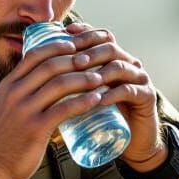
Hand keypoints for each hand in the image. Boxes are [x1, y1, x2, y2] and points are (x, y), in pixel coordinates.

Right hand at [0, 36, 108, 178]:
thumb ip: (22, 96)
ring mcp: (24, 110)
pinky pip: (64, 109)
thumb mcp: (6, 108)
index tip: (77, 46)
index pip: (35, 54)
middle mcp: (15, 93)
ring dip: (84, 78)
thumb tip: (45, 87)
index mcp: (8, 84)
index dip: (58, 46)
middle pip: (51, 65)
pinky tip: (96, 100)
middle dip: (76, 59)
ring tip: (101, 78)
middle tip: (95, 60)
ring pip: (60, 84)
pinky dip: (83, 101)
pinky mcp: (35, 129)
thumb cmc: (1, 141)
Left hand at [62, 22, 165, 169]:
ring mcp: (139, 79)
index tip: (62, 37)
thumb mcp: (81, 97)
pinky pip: (130, 90)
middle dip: (88, 50)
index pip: (98, 37)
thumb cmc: (100, 119)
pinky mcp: (147, 97)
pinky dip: (113, 93)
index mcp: (112, 59)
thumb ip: (65, 83)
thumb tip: (31, 70)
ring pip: (119, 66)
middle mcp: (128, 63)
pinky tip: (98, 99)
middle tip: (70, 59)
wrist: (128, 144)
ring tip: (79, 78)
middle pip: (109, 46)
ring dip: (98, 70)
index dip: (81, 34)